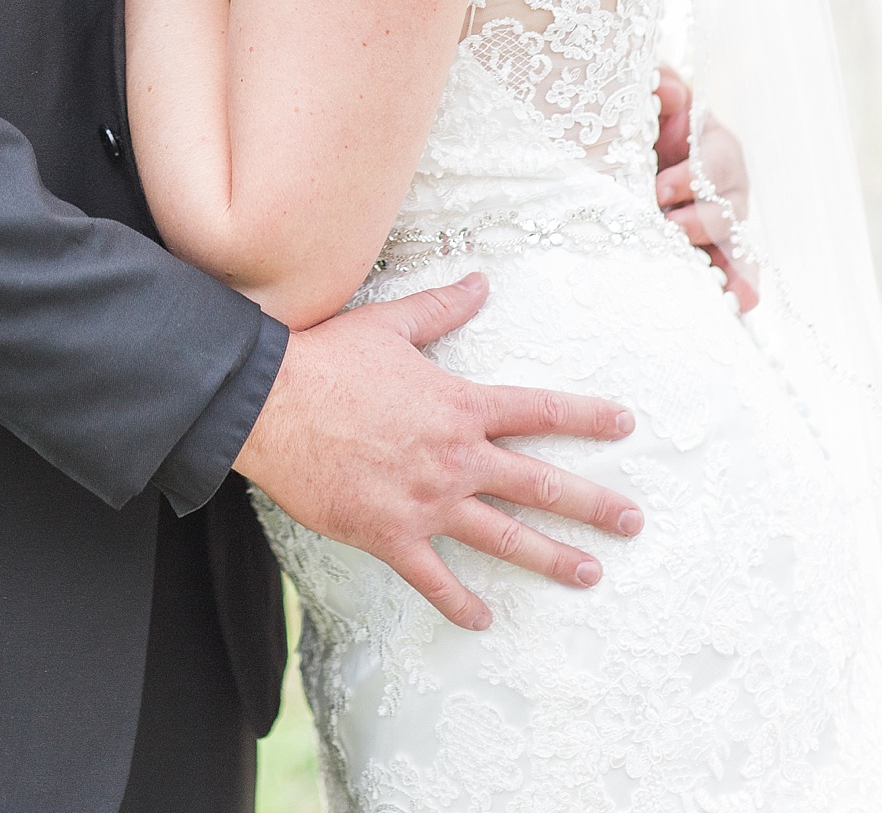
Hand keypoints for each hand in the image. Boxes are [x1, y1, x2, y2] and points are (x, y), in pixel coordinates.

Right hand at [236, 275, 642, 630]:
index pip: (537, 412)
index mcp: (460, 405)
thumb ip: (442, 308)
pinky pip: (434, 579)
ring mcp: (427, 501)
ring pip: (503, 536)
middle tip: (633, 521)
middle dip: (593, 504)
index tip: (625, 424)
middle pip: (539, 484)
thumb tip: (481, 281)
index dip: (586, 416)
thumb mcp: (390, 324)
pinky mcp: (390, 534)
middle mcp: (455, 457)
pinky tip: (484, 621)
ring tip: (590, 574)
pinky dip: (460, 604)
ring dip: (551, 558)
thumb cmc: (327, 357)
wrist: (270, 401)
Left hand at [653, 67, 757, 310]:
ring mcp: (719, 218)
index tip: (659, 190)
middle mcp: (723, 183)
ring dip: (727, 265)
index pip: (715, 160)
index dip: (692, 177)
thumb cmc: (643, 115)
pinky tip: (737, 305)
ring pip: (733, 243)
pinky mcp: (710, 247)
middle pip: (728, 207)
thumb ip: (658, 84)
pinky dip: (738, 287)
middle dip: (701, 223)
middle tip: (669, 232)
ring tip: (718, 289)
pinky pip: (733, 269)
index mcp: (711, 142)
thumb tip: (668, 91)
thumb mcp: (646, 93)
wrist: (628, 144)